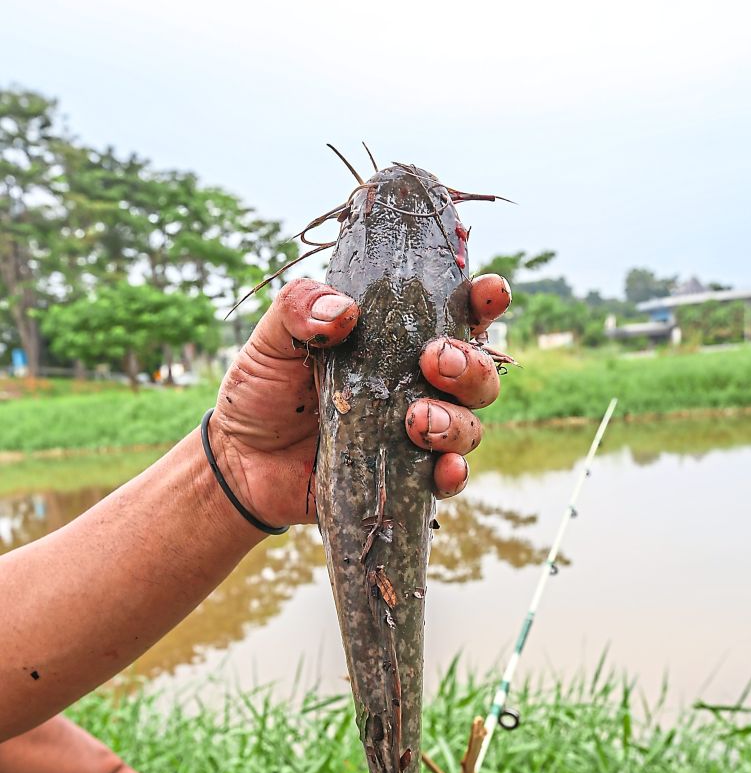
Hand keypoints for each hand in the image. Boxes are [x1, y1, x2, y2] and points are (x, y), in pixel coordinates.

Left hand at [210, 274, 510, 528]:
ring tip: (417, 421)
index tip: (488, 292)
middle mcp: (418, 384)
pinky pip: (448, 480)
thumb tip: (343, 311)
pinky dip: (454, 474)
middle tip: (434, 361)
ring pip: (470, 425)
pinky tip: (442, 469)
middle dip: (470, 365)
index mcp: (396, 338)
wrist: (241, 462)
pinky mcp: (406, 480)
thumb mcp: (271, 339)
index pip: (456, 312)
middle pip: (478, 372)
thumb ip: (298, 308)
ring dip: (456, 421)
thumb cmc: (263, 390)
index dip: (483, 300)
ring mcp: (416, 434)